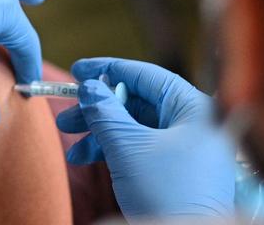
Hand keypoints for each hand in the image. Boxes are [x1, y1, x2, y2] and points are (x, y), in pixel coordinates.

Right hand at [56, 57, 234, 218]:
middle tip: (68, 114)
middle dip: (99, 110)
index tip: (79, 71)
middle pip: (139, 103)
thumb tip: (89, 87)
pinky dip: (115, 151)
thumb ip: (105, 112)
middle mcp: (195, 124)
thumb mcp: (128, 148)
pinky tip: (87, 158)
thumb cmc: (167, 193)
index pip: (147, 76)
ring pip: (138, 128)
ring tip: (72, 145)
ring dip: (102, 133)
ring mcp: (189, 149)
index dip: (108, 70)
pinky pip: (143, 149)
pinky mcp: (178, 171)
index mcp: (194, 108)